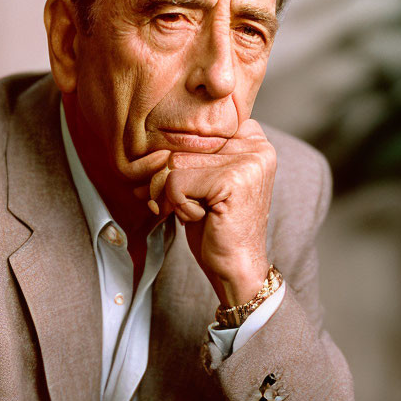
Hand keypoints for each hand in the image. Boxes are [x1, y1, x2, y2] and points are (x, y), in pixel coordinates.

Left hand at [140, 119, 276, 304]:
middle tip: (191, 207)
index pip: (192, 133)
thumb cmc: (217, 226)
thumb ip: (187, 155)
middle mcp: (256, 145)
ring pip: (175, 164)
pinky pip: (176, 182)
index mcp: (253, 138)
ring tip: (200, 212)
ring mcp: (248, 161)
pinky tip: (202, 218)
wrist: (238, 266)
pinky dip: (178, 206)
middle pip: (182, 147)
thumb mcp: (203, 182)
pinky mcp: (233, 180)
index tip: (193, 189)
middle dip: (172, 182)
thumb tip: (143, 151)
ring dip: (174, 196)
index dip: (181, 163)